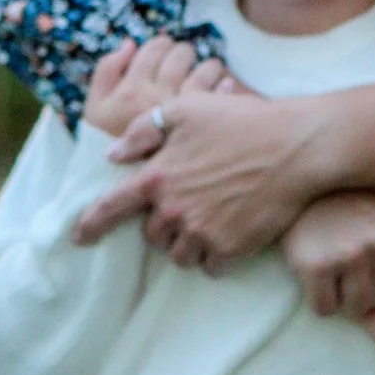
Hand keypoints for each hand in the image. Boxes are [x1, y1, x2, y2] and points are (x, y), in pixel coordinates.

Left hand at [72, 77, 319, 267]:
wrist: (296, 146)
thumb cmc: (242, 121)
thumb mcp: (188, 109)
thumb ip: (144, 131)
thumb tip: (113, 154)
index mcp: (158, 176)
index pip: (110, 207)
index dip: (90, 223)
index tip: (78, 238)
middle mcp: (175, 209)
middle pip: (151, 235)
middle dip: (159, 224)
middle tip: (183, 205)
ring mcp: (203, 231)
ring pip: (178, 254)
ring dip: (185, 242)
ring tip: (205, 221)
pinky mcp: (231, 248)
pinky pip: (210, 265)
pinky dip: (212, 255)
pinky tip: (226, 234)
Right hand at [83, 35, 234, 140]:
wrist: (125, 187)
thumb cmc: (109, 146)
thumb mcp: (94, 108)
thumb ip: (107, 70)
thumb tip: (130, 44)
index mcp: (133, 88)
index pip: (155, 47)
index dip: (161, 45)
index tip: (164, 52)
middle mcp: (160, 95)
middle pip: (183, 53)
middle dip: (183, 54)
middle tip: (183, 63)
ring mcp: (186, 111)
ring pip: (207, 68)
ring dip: (207, 66)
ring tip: (205, 73)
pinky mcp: (206, 126)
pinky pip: (223, 92)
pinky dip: (224, 85)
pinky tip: (221, 87)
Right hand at [280, 192, 374, 319]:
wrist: (300, 181)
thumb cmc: (352, 200)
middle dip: (368, 293)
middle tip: (351, 265)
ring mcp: (350, 252)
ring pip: (356, 309)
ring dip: (344, 298)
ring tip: (335, 268)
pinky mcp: (316, 264)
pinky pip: (325, 308)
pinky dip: (320, 298)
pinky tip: (317, 271)